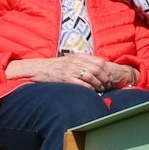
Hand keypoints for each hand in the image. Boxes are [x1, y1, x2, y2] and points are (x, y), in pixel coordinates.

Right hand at [6, 55, 138, 90]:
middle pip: (97, 69)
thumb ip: (83, 63)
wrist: (40, 68)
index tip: (109, 79)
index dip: (106, 71)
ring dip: (98, 85)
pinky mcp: (66, 78)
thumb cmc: (57, 66)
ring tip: (100, 90)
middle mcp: (77, 62)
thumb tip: (97, 69)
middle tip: (107, 86)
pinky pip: (81, 84)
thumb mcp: (71, 60)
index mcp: (79, 56)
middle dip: (104, 79)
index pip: (99, 62)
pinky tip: (91, 92)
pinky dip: (89, 89)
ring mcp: (71, 70)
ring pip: (91, 77)